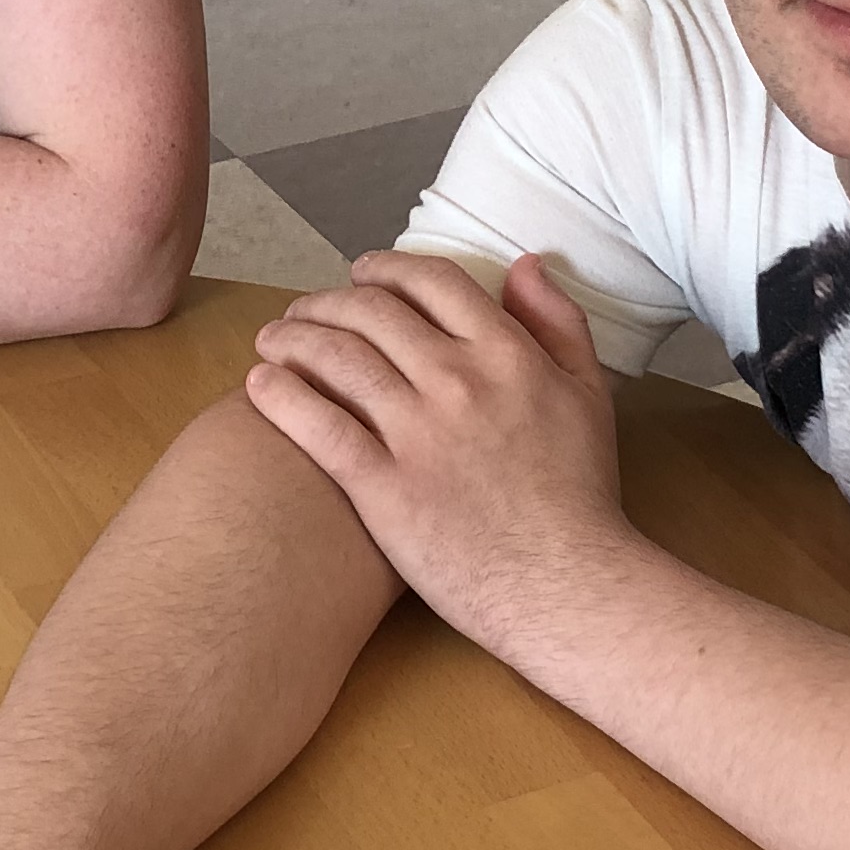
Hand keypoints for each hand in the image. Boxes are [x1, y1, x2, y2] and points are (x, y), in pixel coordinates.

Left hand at [242, 251, 633, 639]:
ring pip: (336, 358)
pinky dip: (281, 396)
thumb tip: (524, 264)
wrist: (567, 585)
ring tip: (272, 340)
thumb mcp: (589, 395)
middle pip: (371, 312)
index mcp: (506, 354)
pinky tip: (259, 385)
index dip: (386, 268)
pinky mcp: (383, 488)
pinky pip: (319, 427)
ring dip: (293, 338)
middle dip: (327, 301)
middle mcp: (457, 380)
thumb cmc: (581, 496)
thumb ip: (558, 322)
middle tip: (304, 311)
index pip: (431, 281)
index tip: (360, 275)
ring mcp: (417, 434)